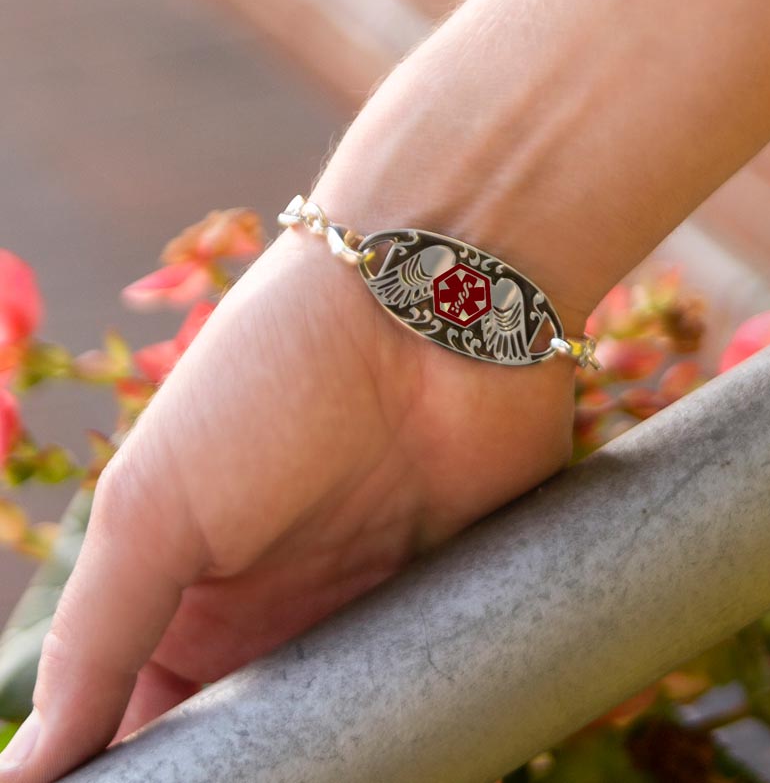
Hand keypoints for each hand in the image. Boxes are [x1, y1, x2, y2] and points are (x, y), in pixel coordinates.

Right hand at [0, 229, 574, 781]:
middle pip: (268, 737)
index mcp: (197, 594)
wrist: (423, 305)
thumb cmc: (271, 379)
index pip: (158, 724)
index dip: (158, 777)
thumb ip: (96, 638)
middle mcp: (286, 608)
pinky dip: (438, 728)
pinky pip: (444, 685)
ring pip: (359, 723)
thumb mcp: (152, 504)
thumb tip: (27, 768)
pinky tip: (435, 761)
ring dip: (360, 760)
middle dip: (272, 774)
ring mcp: (375, 604)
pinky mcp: (454, 594)